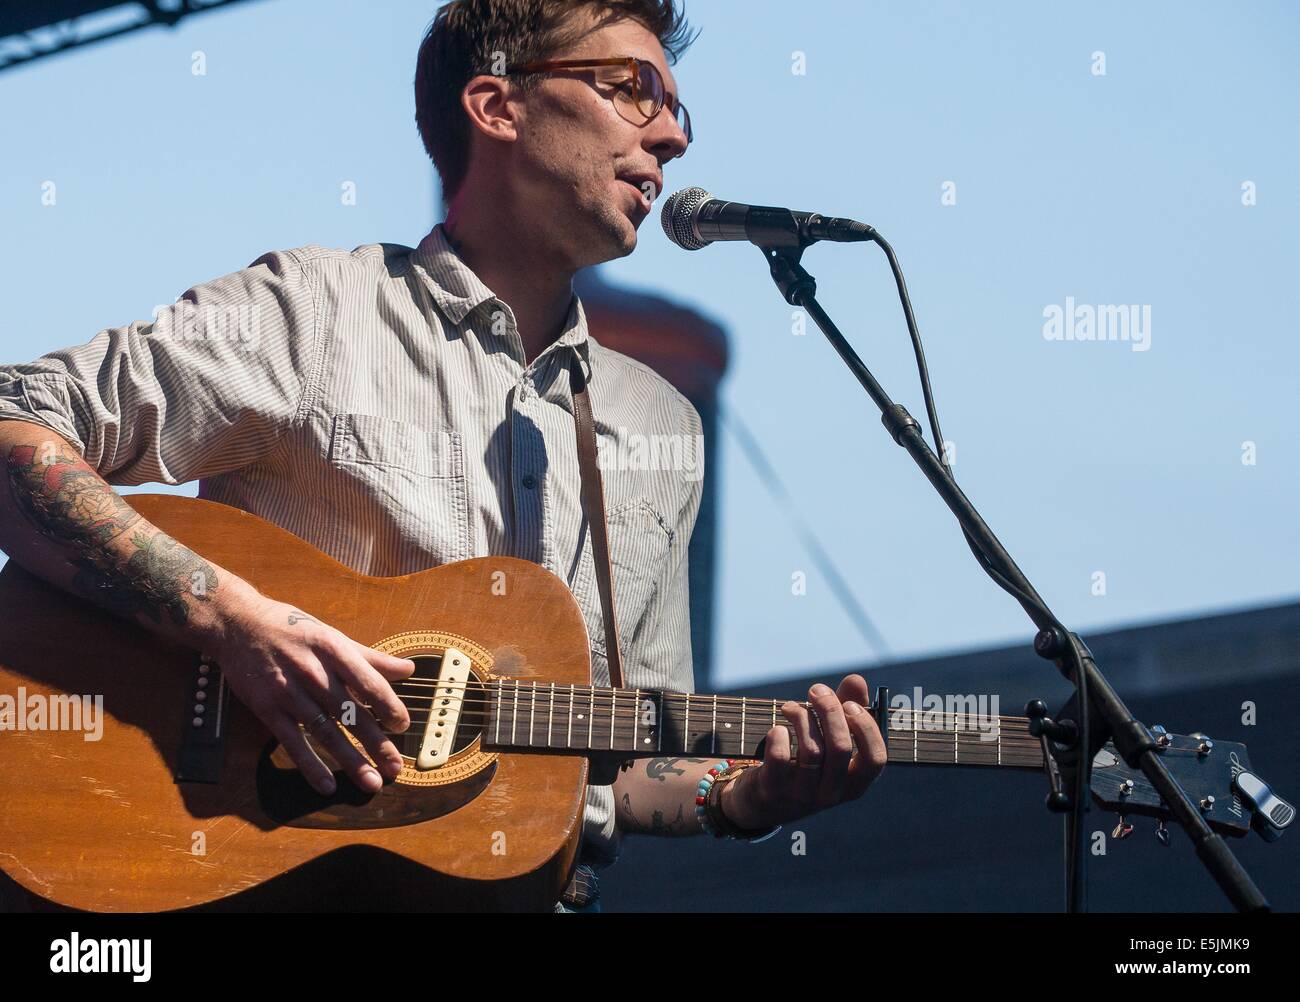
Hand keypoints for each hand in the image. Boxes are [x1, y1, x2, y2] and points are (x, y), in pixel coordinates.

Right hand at [209, 589, 414, 795]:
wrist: (238, 625)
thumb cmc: (292, 629)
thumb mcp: (332, 635)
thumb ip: (370, 657)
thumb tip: (408, 669)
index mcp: (333, 649)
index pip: (368, 681)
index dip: (388, 705)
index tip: (403, 725)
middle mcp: (313, 671)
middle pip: (350, 713)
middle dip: (376, 744)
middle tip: (395, 768)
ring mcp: (289, 692)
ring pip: (326, 732)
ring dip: (350, 761)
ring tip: (372, 783)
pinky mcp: (267, 708)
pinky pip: (293, 742)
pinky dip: (310, 765)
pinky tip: (327, 785)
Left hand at [721, 674, 885, 828]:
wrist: (762, 802)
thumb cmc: (804, 764)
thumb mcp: (828, 741)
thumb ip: (845, 710)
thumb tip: (856, 680)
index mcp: (853, 784)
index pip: (875, 759)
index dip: (865, 728)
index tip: (849, 705)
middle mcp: (831, 794)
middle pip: (840, 747)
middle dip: (829, 709)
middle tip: (816, 690)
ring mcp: (802, 795)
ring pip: (811, 750)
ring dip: (802, 717)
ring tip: (792, 707)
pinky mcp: (773, 791)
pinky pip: (780, 757)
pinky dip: (779, 735)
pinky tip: (778, 729)